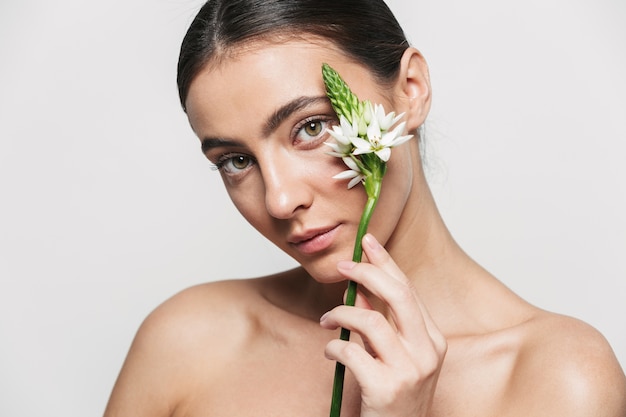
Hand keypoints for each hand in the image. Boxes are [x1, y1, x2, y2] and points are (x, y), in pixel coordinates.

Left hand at [320, 234, 446, 416]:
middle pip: (399, 295)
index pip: (409, 290)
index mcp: (433, 340)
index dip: (387, 262)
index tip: (368, 241)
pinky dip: (334, 346)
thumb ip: (380, 324)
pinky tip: (330, 351)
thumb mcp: (393, 356)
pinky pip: (351, 352)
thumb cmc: (395, 398)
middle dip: (367, 272)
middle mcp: (427, 352)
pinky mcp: (386, 388)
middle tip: (342, 266)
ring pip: (371, 321)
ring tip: (327, 320)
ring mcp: (410, 370)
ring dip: (341, 313)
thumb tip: (360, 292)